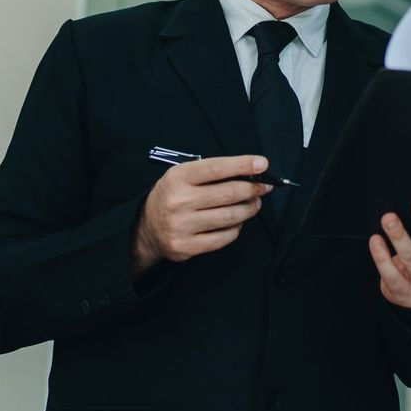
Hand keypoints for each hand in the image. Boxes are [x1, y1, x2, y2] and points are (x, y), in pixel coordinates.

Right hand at [133, 155, 272, 270]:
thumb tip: (249, 172)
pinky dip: (236, 229)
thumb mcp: (182, 176)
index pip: (216, 168)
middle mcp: (178, 201)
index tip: (262, 164)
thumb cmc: (171, 196)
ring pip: (229, 217)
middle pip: (228, 193)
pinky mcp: (186, 247)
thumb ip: (211, 173)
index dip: (242, 165)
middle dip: (253, 189)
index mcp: (178, 177)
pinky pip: (222, 238)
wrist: (146, 228)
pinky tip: (238, 222)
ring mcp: (182, 226)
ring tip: (254, 204)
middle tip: (264, 187)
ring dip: (249, 209)